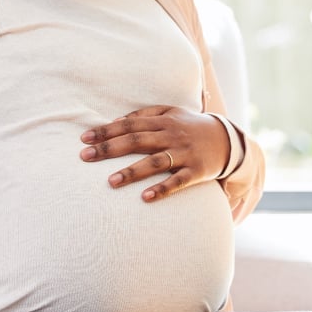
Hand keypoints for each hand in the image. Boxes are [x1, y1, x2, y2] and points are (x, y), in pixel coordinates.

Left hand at [79, 105, 229, 201]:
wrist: (227, 140)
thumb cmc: (189, 126)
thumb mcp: (170, 113)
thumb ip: (144, 115)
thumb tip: (116, 121)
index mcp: (163, 121)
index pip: (129, 124)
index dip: (106, 131)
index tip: (84, 139)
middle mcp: (172, 135)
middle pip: (137, 141)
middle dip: (109, 149)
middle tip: (85, 156)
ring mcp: (184, 154)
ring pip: (155, 162)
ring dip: (132, 172)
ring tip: (110, 182)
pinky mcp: (197, 172)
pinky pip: (178, 182)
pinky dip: (162, 189)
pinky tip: (144, 198)